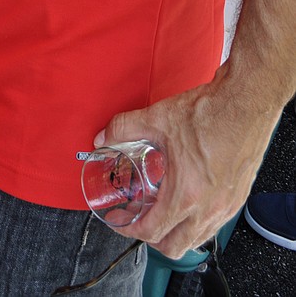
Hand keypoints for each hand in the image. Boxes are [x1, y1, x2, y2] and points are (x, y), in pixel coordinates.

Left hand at [97, 63, 275, 257]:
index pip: (153, 231)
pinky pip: (214, 224)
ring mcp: (227, 206)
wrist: (245, 103)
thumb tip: (104, 137)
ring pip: (197, 238)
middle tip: (138, 220)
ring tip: (161, 211)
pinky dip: (196, 221)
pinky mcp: (238, 197)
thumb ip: (124, 128)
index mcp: (186, 195)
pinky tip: (187, 198)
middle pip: (175, 246)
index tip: (120, 220)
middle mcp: (209, 208)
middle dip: (152, 239)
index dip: (129, 229)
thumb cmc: (210, 113)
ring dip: (176, 231)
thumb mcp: (157, 118)